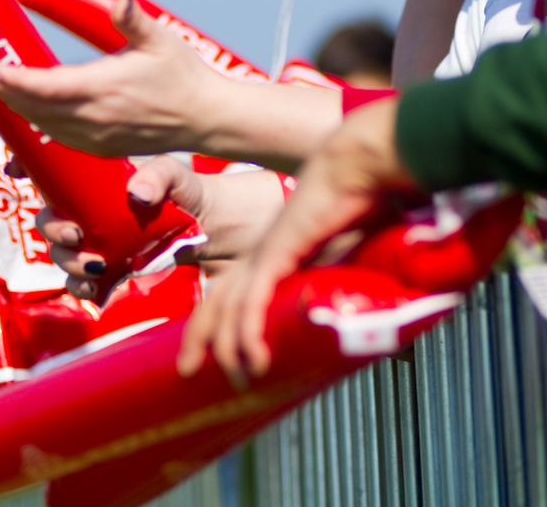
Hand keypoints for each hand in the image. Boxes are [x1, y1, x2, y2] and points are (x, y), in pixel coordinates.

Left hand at [0, 0, 344, 168]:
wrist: (206, 118)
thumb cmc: (184, 75)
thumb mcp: (161, 39)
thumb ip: (133, 20)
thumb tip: (119, 1)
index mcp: (102, 89)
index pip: (41, 86)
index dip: (6, 79)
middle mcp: (93, 119)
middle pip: (31, 107)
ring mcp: (95, 138)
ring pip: (40, 124)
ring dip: (13, 107)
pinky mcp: (100, 148)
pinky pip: (56, 137)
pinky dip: (34, 122)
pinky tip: (23, 111)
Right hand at [38, 157, 286, 299]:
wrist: (209, 228)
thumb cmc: (187, 192)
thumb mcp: (174, 174)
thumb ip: (158, 175)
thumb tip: (137, 195)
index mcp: (94, 182)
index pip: (50, 175)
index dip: (22, 168)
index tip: (14, 170)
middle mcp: (87, 212)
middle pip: (50, 220)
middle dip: (53, 230)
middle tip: (74, 235)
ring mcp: (95, 242)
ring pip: (63, 255)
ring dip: (68, 263)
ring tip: (95, 266)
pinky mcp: (109, 270)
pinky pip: (83, 283)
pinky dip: (83, 288)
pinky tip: (95, 289)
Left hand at [177, 98, 414, 386]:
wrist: (356, 166)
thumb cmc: (356, 201)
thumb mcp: (344, 251)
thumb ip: (339, 280)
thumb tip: (357, 311)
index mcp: (271, 251)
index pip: (230, 289)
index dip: (217, 319)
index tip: (214, 350)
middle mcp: (259, 253)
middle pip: (215, 300)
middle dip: (198, 338)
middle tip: (189, 370)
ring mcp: (263, 253)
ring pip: (227, 308)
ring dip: (226, 349)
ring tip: (235, 380)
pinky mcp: (276, 254)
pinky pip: (252, 303)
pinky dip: (248, 334)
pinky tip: (253, 359)